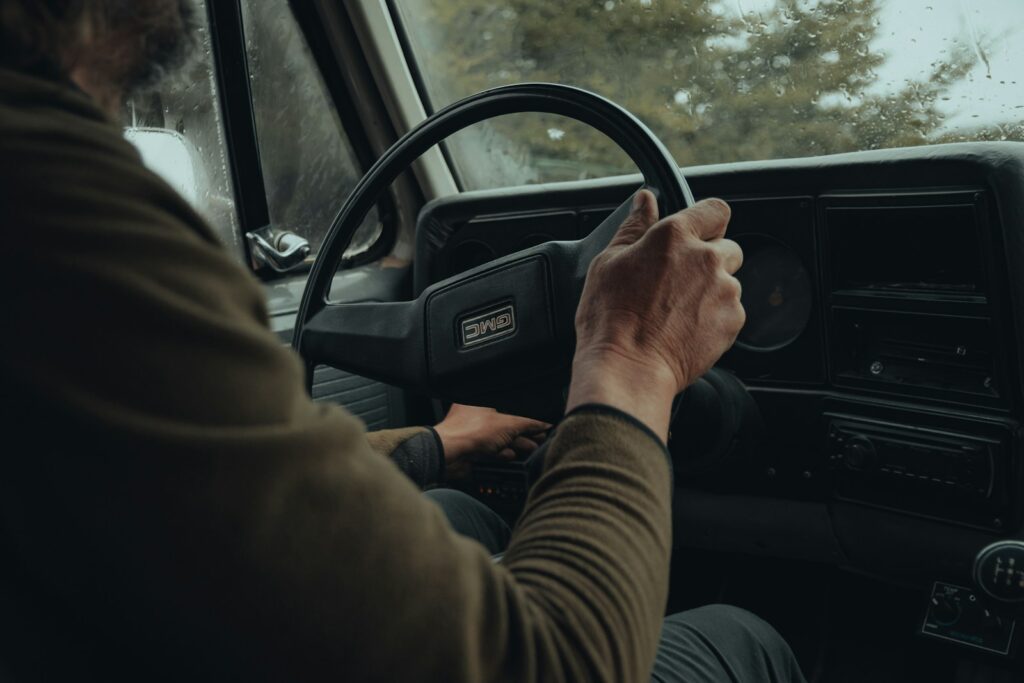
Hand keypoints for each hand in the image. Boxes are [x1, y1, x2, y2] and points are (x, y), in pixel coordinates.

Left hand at [434, 404, 549, 479]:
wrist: (449, 455)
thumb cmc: (468, 431)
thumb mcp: (507, 424)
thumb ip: (527, 423)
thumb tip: (542, 423)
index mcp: (480, 402)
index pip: (509, 408)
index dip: (525, 417)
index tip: (539, 425)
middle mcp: (475, 417)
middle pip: (505, 424)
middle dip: (523, 432)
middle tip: (539, 437)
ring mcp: (473, 435)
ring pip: (499, 439)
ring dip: (515, 444)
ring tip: (531, 448)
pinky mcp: (472, 451)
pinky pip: (491, 451)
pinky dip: (502, 454)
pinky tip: (511, 455)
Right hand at [567, 190, 744, 440]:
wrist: (629, 368)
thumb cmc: (611, 319)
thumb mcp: (609, 263)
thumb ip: (634, 227)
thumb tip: (645, 200)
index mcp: (674, 236)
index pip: (715, 210)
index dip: (707, 221)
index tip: (697, 234)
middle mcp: (706, 258)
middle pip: (727, 247)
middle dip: (709, 260)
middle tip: (678, 283)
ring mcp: (724, 290)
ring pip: (729, 281)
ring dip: (712, 291)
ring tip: (677, 312)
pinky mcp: (733, 321)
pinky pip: (731, 311)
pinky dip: (715, 318)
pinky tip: (686, 329)